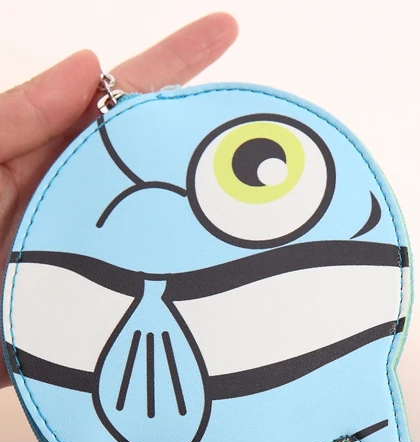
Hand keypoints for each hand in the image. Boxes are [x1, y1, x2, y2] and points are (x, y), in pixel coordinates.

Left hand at [0, 13, 238, 388]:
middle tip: (268, 126)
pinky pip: (159, 286)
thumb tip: (87, 68)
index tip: (224, 30)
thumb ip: (19, 119)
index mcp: (47, 156)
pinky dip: (193, 278)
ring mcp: (101, 254)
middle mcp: (83, 200)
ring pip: (167, 222)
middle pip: (157, 159)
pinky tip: (233, 272)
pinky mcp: (111, 309)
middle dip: (210, 139)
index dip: (172, 61)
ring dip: (212, 212)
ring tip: (270, 198)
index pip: (118, 100)